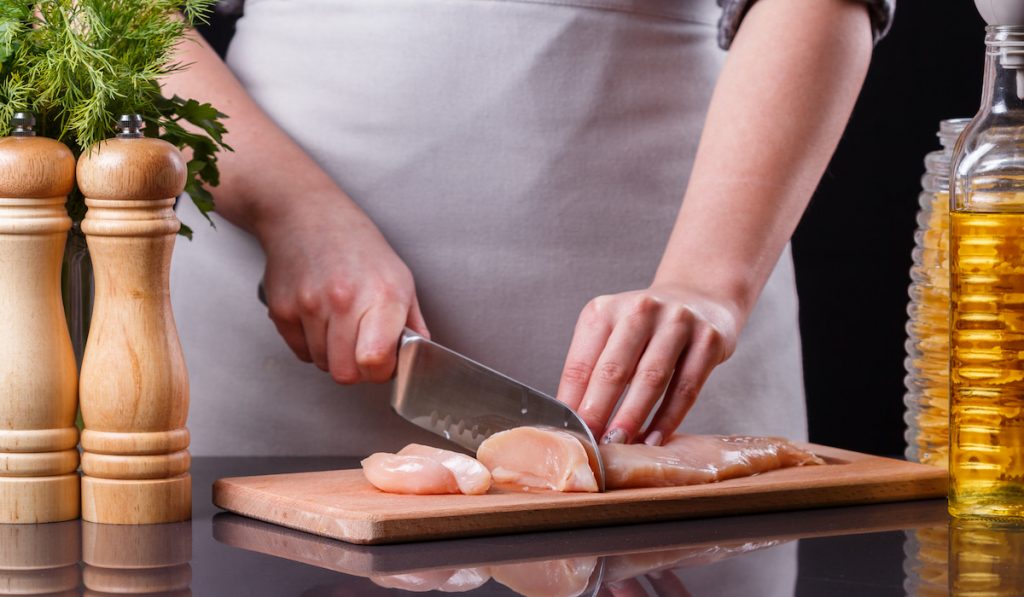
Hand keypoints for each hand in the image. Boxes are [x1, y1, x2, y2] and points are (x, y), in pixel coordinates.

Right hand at [256, 196, 427, 383]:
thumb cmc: (355, 243)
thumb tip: (420, 356)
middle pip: (345, 374)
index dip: (381, 371)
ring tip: (339, 323)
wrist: (304, 213)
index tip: (383, 362)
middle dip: (356, 369)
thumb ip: (412, 321)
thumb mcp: (398, 275)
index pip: (375, 361)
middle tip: (361, 348)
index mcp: (381, 294)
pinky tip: (318, 317)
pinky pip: (300, 352)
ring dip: (332, 354)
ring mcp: (309, 305)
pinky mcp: (281, 310)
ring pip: (322, 365)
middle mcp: (344, 300)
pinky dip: (310, 344)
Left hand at [555, 285, 738, 444]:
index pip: (581, 362)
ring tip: (621, 444)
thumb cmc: (645, 327)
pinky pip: (686, 387)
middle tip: (591, 444)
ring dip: (633, 417)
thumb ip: (592, 370)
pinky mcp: (708, 339)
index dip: (572, 401)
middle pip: (614, 369)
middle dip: (599, 412)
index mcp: (605, 310)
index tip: (568, 432)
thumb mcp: (611, 335)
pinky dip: (668, 418)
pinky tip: (654, 438)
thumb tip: (572, 420)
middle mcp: (640, 310)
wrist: (698, 299)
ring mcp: (677, 322)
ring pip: (651, 378)